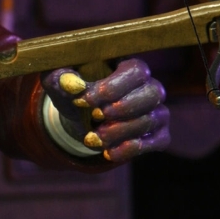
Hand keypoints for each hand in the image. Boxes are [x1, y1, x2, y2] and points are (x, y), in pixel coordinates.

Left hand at [41, 57, 169, 163]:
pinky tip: (108, 152)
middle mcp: (150, 86)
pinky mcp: (158, 134)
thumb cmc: (74, 92)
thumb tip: (69, 83)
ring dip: (119, 132)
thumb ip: (61, 78)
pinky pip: (157, 141)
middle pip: (152, 94)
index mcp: (129, 66)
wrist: (81, 119)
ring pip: (150, 119)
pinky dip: (131, 149)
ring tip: (92, 138)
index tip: (83, 101)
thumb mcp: (61, 83)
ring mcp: (157, 110)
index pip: (135, 71)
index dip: (111, 88)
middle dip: (121, 109)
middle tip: (95, 117)